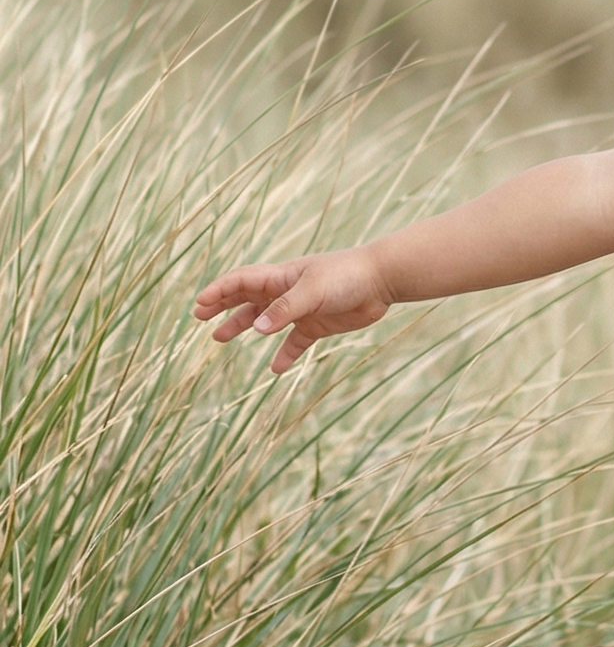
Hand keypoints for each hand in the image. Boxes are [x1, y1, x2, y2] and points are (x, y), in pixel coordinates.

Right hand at [193, 247, 394, 373]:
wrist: (381, 281)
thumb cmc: (346, 276)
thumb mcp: (312, 291)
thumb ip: (285, 309)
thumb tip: (257, 329)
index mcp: (280, 276)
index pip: (241, 281)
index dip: (219, 291)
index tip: (199, 304)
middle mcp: (286, 291)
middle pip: (247, 299)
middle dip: (222, 306)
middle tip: (199, 317)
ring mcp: (301, 309)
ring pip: (265, 321)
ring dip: (244, 327)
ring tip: (220, 338)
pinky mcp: (318, 325)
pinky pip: (295, 342)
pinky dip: (284, 354)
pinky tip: (275, 369)